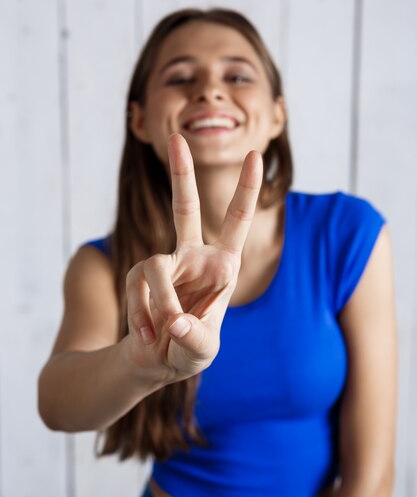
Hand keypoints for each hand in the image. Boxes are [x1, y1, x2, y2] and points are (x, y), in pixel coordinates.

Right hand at [125, 133, 262, 380]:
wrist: (158, 360)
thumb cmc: (190, 349)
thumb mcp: (203, 350)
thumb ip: (194, 338)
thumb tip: (174, 321)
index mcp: (222, 265)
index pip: (236, 222)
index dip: (246, 189)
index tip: (254, 155)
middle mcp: (193, 256)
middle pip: (183, 208)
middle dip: (181, 173)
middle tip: (175, 137)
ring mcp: (164, 263)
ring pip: (154, 267)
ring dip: (158, 304)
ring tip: (162, 333)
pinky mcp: (138, 276)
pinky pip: (136, 288)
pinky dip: (141, 316)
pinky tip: (148, 335)